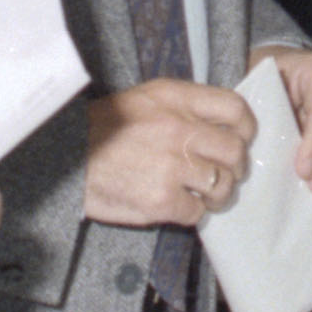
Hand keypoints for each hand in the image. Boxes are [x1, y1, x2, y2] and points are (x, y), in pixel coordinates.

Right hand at [77, 79, 259, 229]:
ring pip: (222, 185)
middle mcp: (178, 129)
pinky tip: (175, 204)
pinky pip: (197, 212)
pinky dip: (190, 212)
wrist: (65, 158)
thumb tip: (221, 128)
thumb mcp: (145, 99)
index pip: (235, 108)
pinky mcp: (162, 200)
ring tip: (201, 194)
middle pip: (235, 152)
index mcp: (175, 98)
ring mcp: (172, 166)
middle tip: (221, 174)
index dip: (246, 128)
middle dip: (234, 168)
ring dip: (216, 194)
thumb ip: (184, 107)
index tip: (241, 140)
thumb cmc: (104, 129)